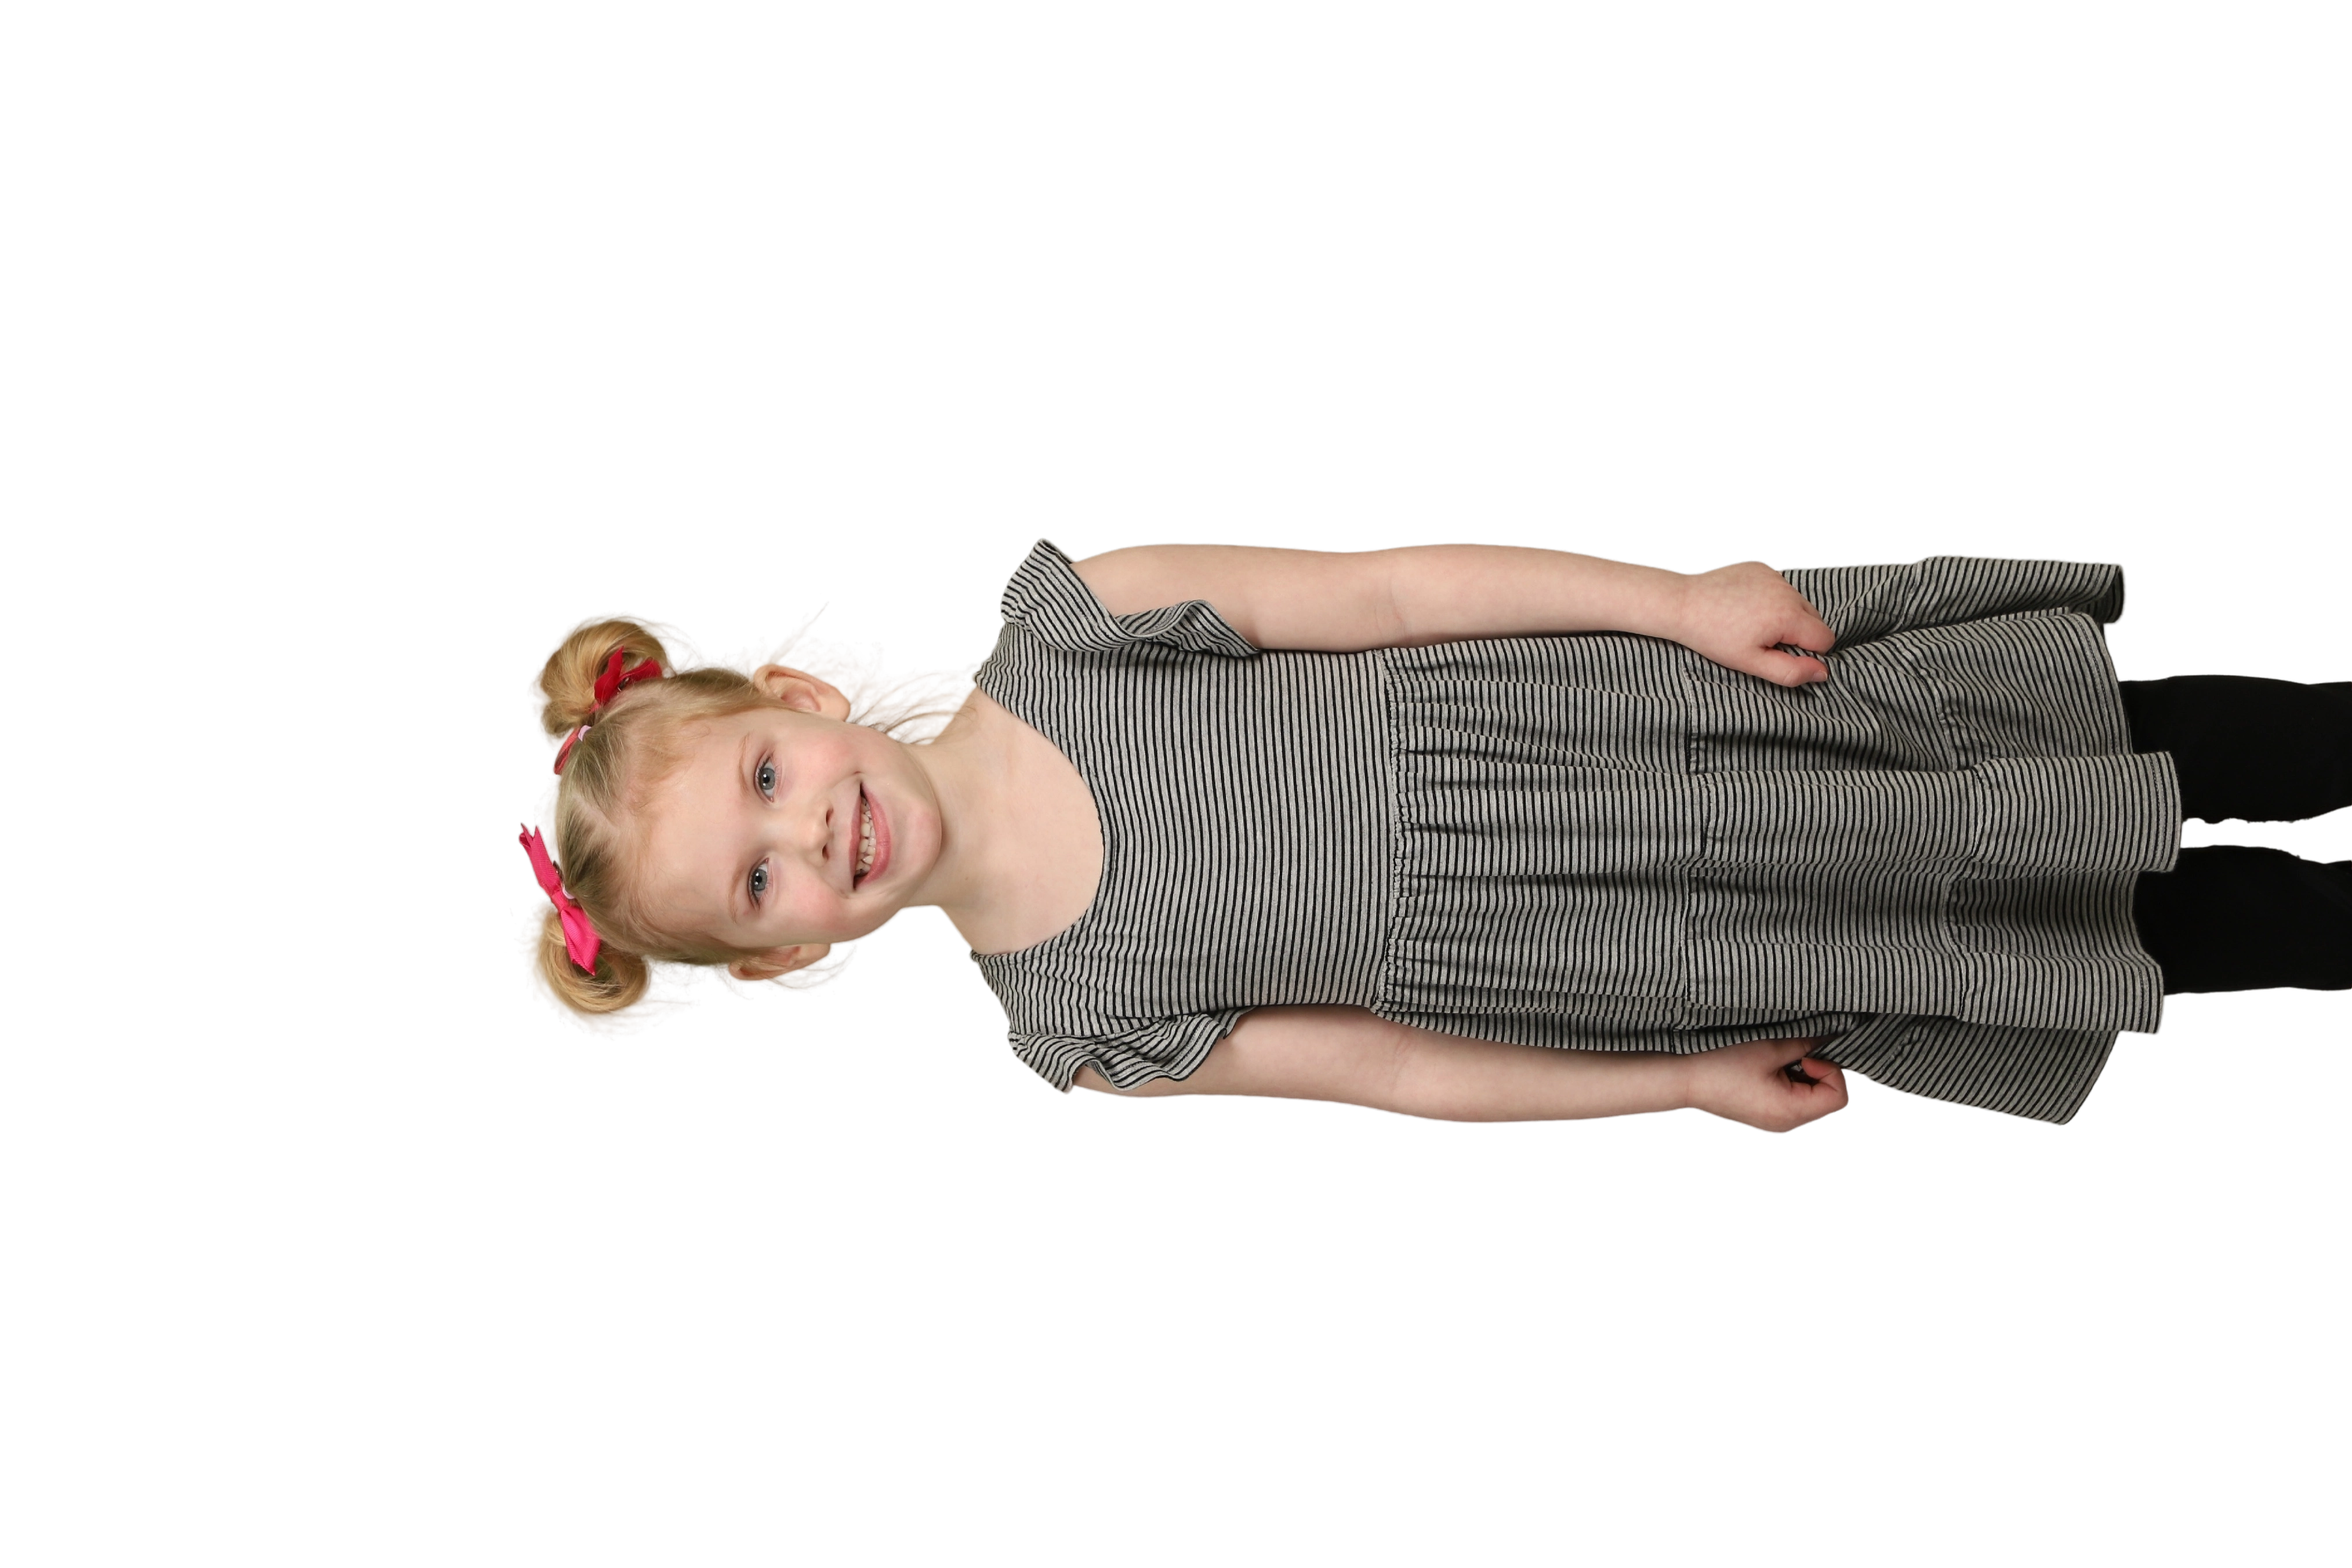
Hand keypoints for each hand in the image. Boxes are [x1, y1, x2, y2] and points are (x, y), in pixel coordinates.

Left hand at [1673, 559, 1835, 687]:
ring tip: (1753, 624)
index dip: (1809, 653)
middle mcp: (1787, 591)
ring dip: (1786, 616)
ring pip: (1798, 603)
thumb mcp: (1751, 663)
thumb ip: (1790, 671)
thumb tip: (1822, 673)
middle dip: (1798, 634)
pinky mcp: (1762, 568)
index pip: (1825, 638)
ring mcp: (1775, 576)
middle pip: (1815, 619)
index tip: (1782, 655)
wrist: (1683, 605)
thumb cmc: (1713, 636)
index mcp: (1789, 615)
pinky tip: (1747, 607)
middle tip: (1764, 641)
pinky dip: (1772, 599)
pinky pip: (1780, 588)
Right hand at [1686, 1036, 1850, 1134]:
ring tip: (1778, 1062)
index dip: (1830, 1071)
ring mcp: (1775, 1123)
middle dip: (1818, 1073)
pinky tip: (1769, 1070)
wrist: (1685, 1077)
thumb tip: (1832, 1038)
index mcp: (1790, 1112)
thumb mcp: (1770, 1048)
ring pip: (1812, 1100)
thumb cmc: (1723, 1063)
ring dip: (1804, 1078)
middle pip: (1827, 1099)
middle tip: (1793, 1056)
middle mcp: (1786, 1124)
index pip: (1839, 1096)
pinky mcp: (1766, 1117)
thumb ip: (1806, 1044)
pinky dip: (1791, 1084)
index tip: (1805, 1057)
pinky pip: (1794, 1102)